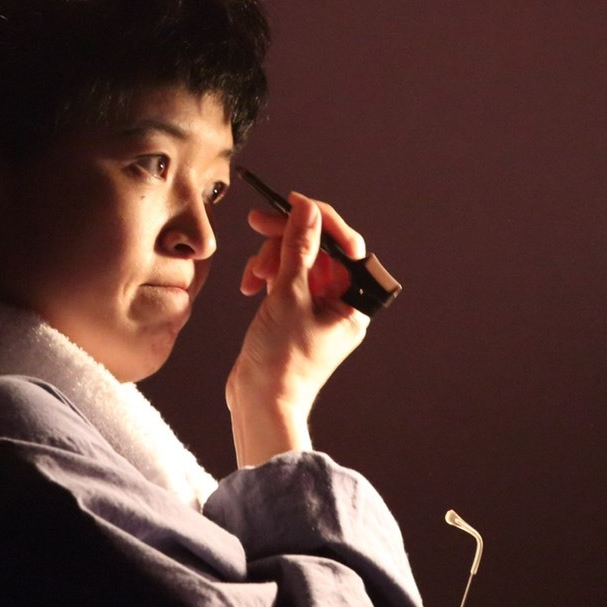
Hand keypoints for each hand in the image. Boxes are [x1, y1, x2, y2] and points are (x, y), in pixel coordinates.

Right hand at [226, 192, 370, 466]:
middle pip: (318, 250)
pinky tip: (250, 285)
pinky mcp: (294, 315)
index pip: (345, 245)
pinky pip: (285, 280)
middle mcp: (341, 304)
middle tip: (257, 222)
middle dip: (286, 238)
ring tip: (253, 276)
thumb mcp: (289, 296)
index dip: (319, 219)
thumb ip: (299, 248)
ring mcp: (317, 310)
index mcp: (355, 302)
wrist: (261, 404)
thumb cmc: (282, 361)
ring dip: (272, 259)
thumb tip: (307, 210)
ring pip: (297, 262)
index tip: (291, 203)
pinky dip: (267, 276)